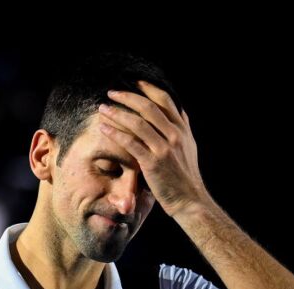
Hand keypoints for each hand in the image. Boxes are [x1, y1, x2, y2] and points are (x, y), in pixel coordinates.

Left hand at [97, 81, 207, 217]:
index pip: (165, 100)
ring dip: (117, 113)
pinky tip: (104, 128)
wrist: (190, 200)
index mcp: (182, 129)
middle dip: (127, 97)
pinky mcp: (153, 163)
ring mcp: (164, 148)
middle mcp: (175, 135)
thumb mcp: (190, 147)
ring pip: (137, 123)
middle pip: (148, 107)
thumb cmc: (186, 176)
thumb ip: (182, 128)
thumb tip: (179, 111)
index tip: (133, 82)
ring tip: (103, 108)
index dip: (147, 88)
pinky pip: (130, 143)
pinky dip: (115, 133)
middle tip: (111, 93)